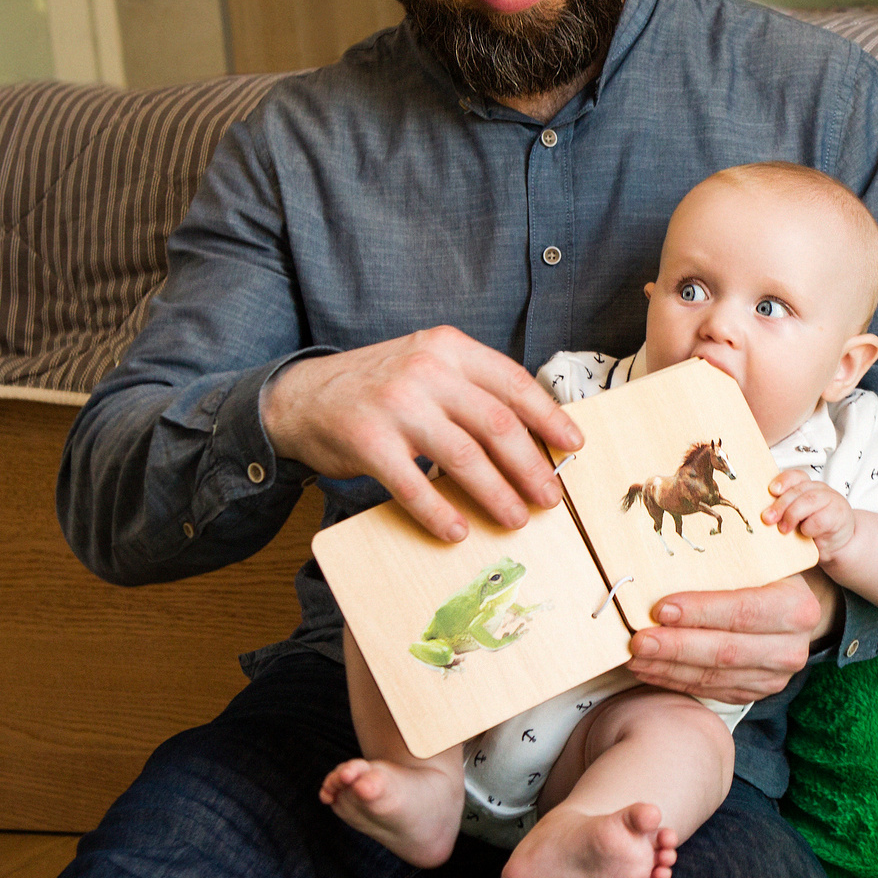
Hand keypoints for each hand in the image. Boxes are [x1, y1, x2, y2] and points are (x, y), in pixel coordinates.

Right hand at [263, 327, 582, 541]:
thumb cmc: (379, 387)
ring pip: (465, 457)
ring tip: (516, 520)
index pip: (514, 384)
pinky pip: (415, 486)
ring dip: (497, 495)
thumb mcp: (428, 365)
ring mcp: (397, 404)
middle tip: (550, 498)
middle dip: (531, 467)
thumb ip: (472, 388)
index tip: (573, 446)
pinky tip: (457, 530)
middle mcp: (427, 370)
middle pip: (498, 425)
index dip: (549, 418)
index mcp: (450, 348)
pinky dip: (440, 513)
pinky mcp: (368, 441)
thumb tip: (535, 433)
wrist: (303, 396)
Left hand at [626, 570, 841, 706]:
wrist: (793, 612)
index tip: (661, 610)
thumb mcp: (760, 560)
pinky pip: (709, 690)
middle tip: (638, 640)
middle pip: (725, 651)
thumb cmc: (767, 577)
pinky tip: (649, 668)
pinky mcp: (754, 692)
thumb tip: (667, 562)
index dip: (700, 612)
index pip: (743, 611)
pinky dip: (674, 680)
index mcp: (796, 608)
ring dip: (668, 667)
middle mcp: (791, 648)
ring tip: (635, 656)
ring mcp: (773, 677)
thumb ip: (726, 563)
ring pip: (713, 676)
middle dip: (676, 647)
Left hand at [764, 470, 857, 563]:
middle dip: (781, 504)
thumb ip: (783, 512)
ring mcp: (831, 500)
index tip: (772, 490)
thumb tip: (765, 516)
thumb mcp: (796, 518)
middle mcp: (819, 490)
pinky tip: (806, 533)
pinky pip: (820, 519)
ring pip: (808, 500)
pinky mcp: (838, 515)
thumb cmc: (814, 530)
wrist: (836, 544)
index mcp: (806, 487)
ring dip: (792, 515)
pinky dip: (809, 528)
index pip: (795, 476)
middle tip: (769, 518)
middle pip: (798, 490)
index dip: (783, 481)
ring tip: (784, 529)